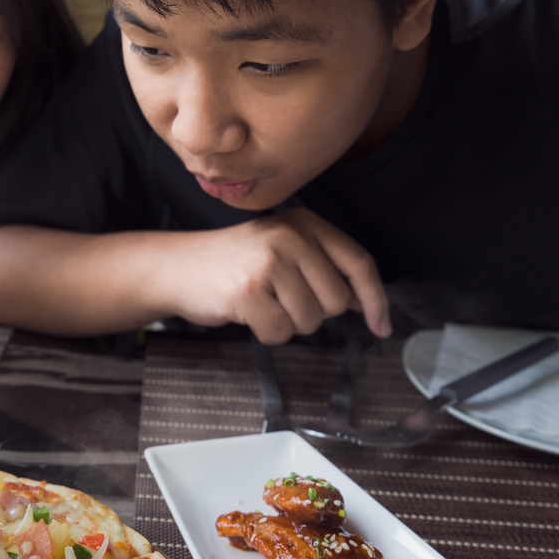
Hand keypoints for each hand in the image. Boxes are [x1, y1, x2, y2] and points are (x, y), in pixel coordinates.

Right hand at [170, 207, 390, 342]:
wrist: (176, 267)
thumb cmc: (232, 264)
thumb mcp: (281, 251)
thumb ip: (322, 268)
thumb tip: (362, 301)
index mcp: (304, 224)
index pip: (358, 263)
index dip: (375, 299)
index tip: (382, 326)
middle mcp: (290, 237)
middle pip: (336, 301)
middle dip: (313, 314)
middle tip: (281, 301)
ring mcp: (268, 263)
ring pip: (309, 321)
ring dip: (287, 325)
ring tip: (261, 304)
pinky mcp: (248, 291)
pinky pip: (280, 333)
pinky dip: (265, 334)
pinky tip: (247, 314)